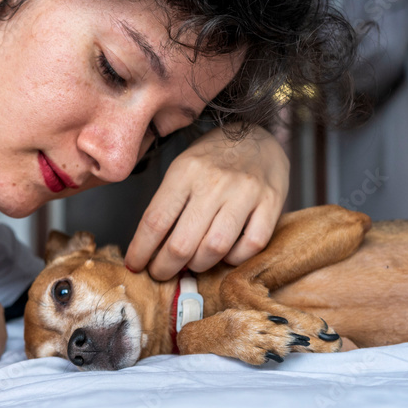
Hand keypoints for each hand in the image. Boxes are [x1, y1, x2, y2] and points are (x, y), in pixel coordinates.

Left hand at [124, 124, 288, 280]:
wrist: (256, 135)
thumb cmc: (212, 160)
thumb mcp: (181, 170)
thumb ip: (167, 205)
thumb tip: (148, 250)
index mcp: (185, 171)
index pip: (155, 221)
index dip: (141, 251)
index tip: (135, 265)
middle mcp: (214, 182)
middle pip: (182, 243)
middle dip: (165, 267)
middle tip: (161, 272)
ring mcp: (245, 192)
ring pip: (215, 249)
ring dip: (198, 266)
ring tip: (192, 263)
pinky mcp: (272, 203)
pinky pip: (251, 246)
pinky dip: (234, 258)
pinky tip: (225, 254)